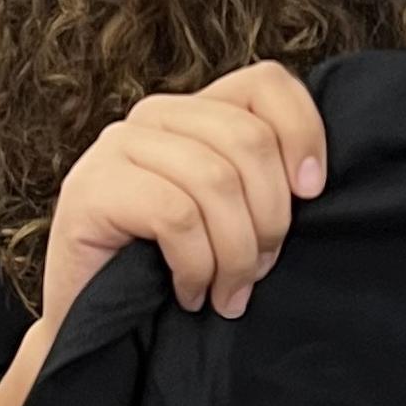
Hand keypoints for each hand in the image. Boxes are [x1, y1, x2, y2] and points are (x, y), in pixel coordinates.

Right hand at [41, 60, 325, 333]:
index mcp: (196, 111)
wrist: (94, 321)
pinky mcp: (92, 187)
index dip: (304, 133)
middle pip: (250, 138)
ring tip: (229, 293)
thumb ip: (265, 183)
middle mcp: (155, 115)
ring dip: (236, 252)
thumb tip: (312, 182)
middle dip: (271, 216)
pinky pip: (176, 215)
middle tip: (260, 270)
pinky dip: (196, 264)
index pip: (267, 84)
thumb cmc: (172, 268)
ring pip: (216, 181)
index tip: (313, 193)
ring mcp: (117, 146)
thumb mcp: (233, 217)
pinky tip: (191, 292)